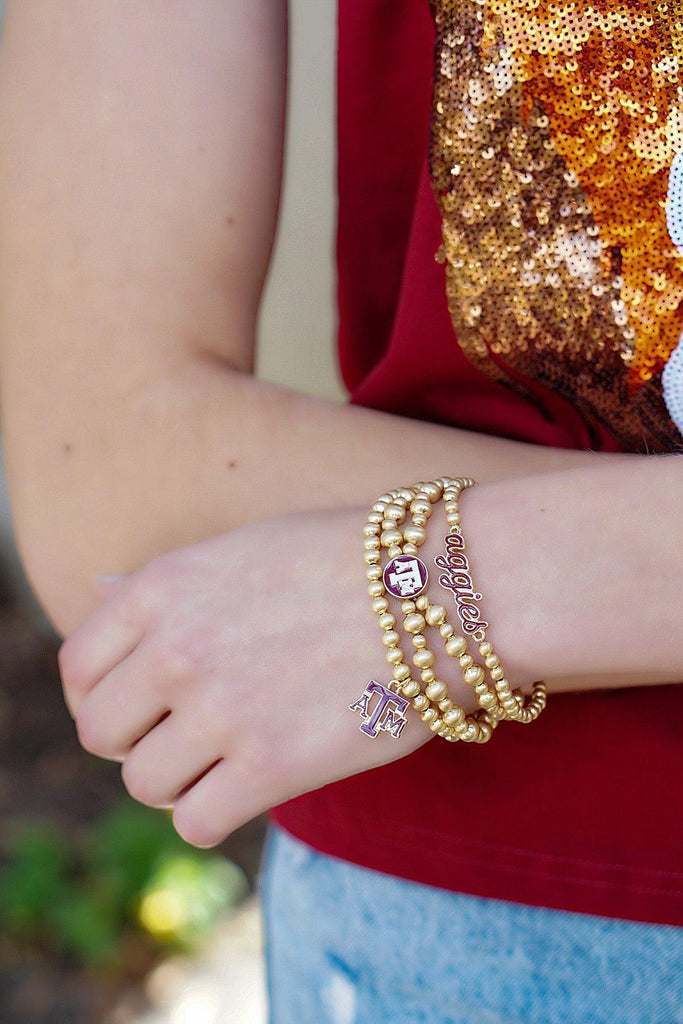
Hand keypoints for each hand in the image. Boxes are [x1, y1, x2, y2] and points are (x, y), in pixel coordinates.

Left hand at [58, 509, 434, 846]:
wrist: (448, 589)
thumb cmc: (353, 562)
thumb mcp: (246, 548)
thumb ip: (168, 583)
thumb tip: (96, 588)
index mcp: (165, 585)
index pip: (78, 667)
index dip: (101, 696)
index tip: (138, 706)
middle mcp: (178, 646)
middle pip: (102, 732)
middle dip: (137, 740)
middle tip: (185, 735)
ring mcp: (222, 708)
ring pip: (145, 783)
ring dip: (179, 779)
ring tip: (225, 759)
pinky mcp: (272, 765)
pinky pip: (196, 822)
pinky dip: (213, 814)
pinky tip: (248, 787)